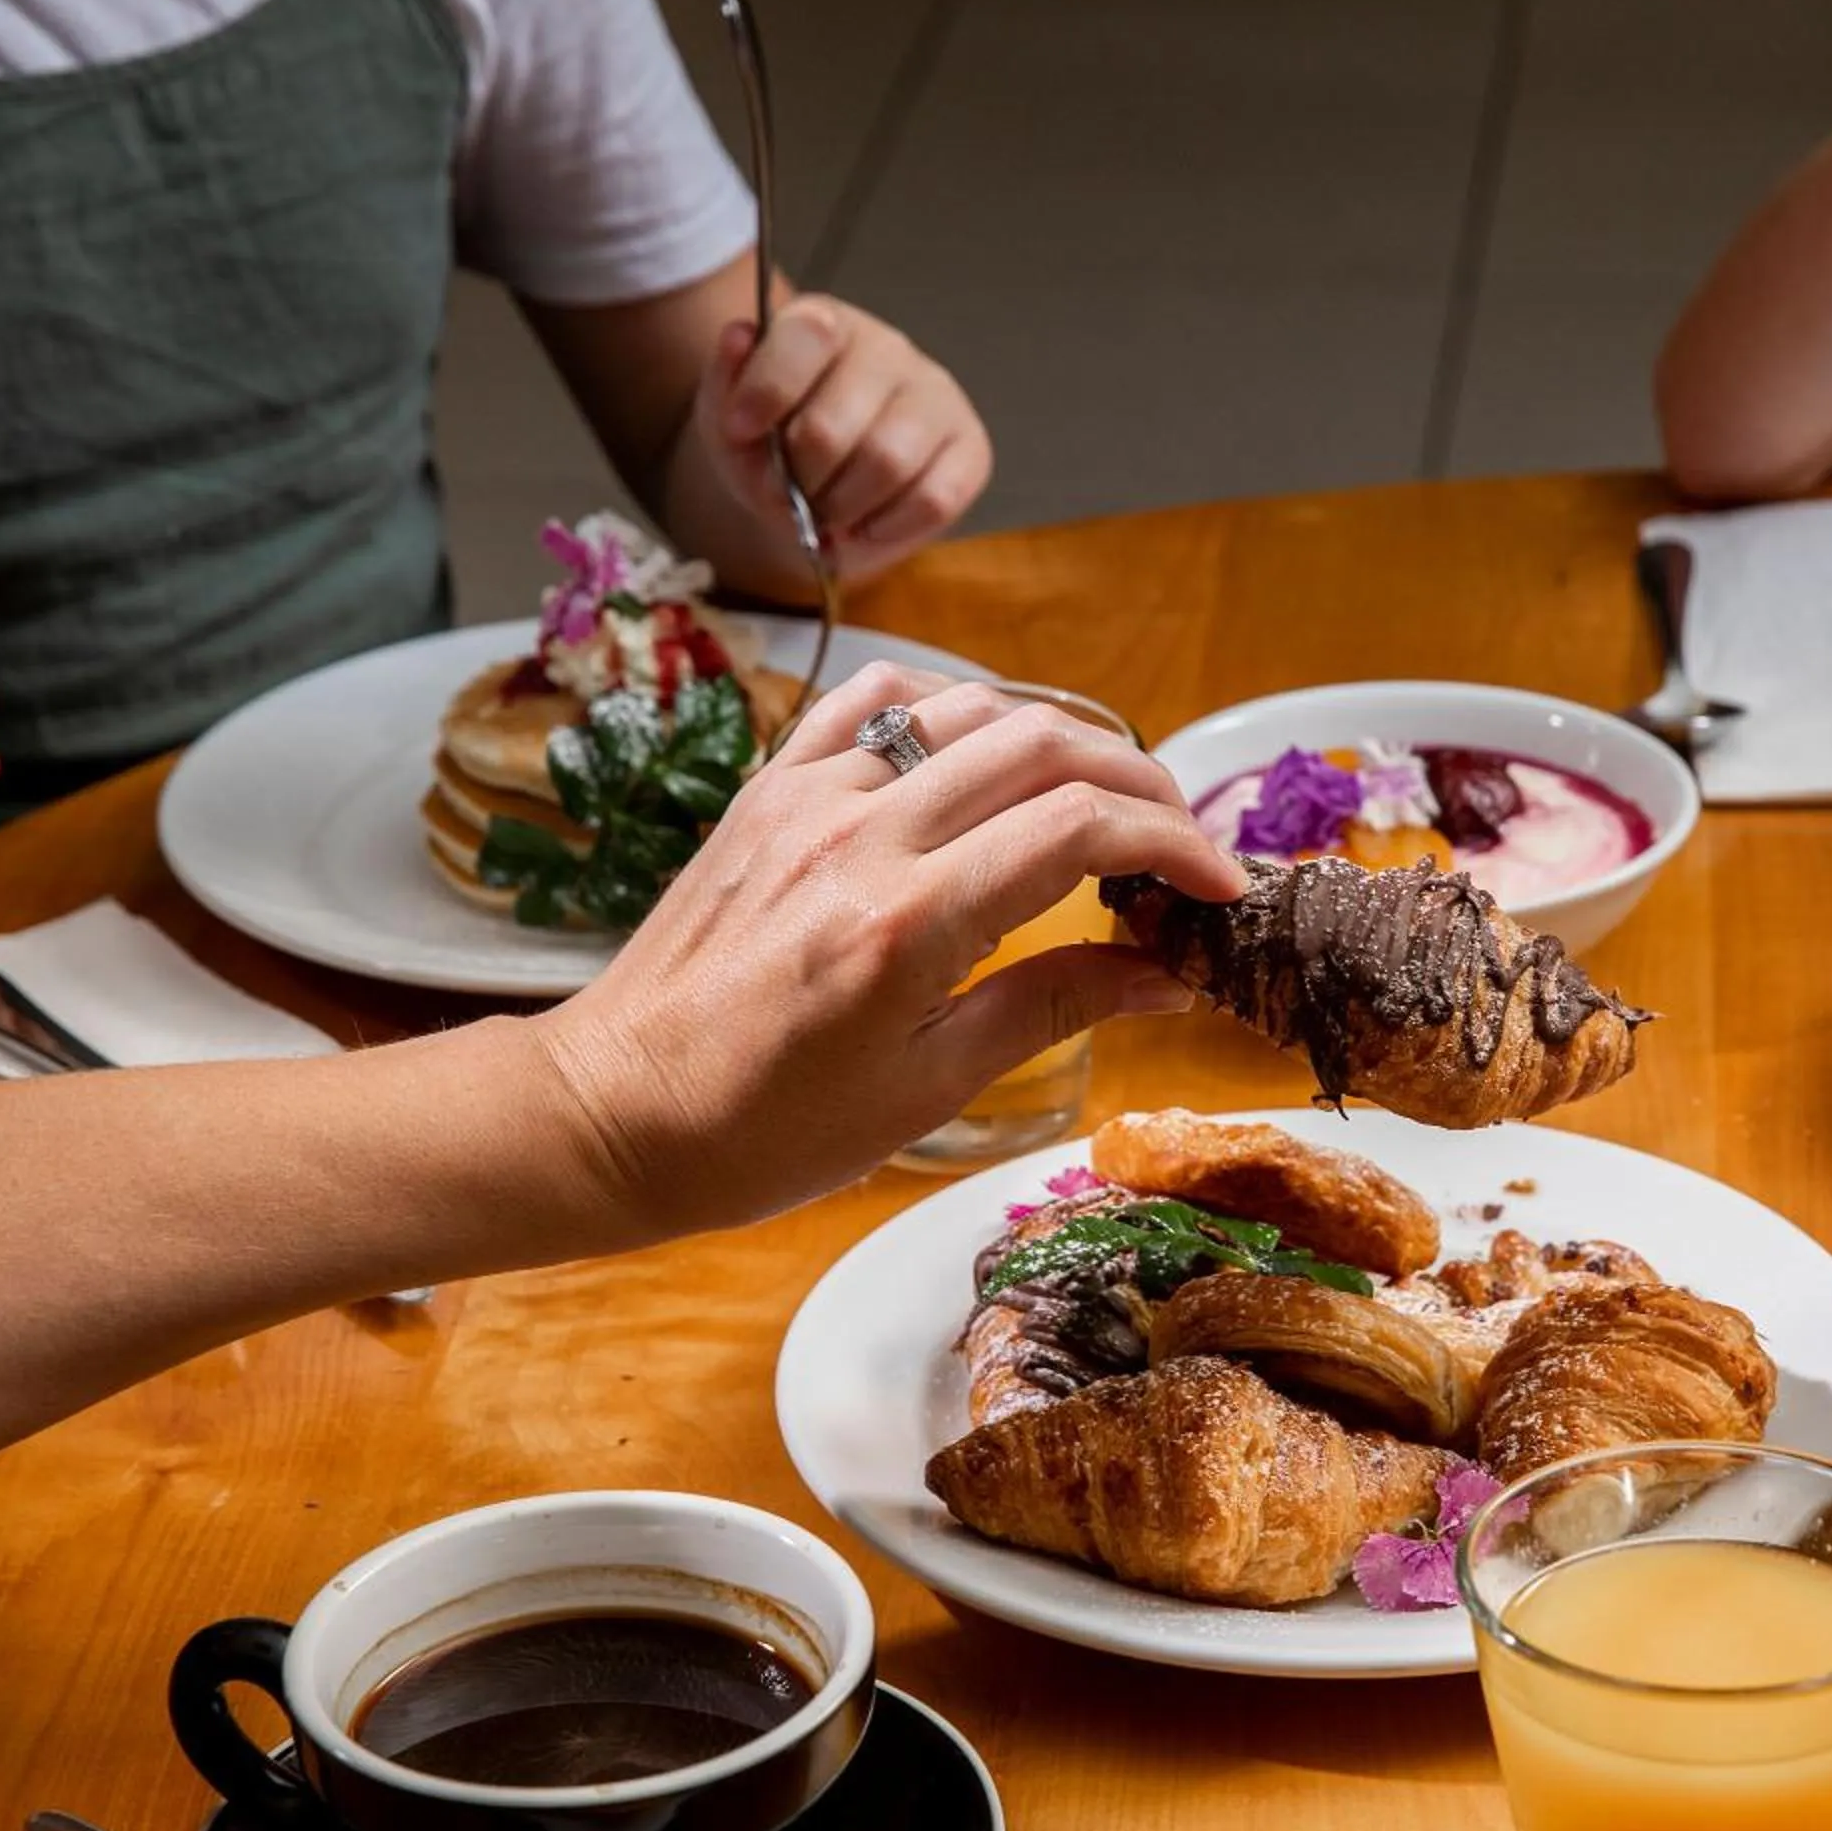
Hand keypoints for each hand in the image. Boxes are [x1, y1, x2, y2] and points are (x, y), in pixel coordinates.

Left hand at [526, 664, 1241, 1237]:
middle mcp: (859, 835)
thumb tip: (1167, 973)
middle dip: (1138, 781)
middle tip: (1179, 840)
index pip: (1079, 830)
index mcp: (907, 924)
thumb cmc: (763, 1130)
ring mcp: (806, 797)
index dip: (1174, 843)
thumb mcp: (927, 1089)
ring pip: (968, 706)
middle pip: (1041, 746)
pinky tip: (982, 749)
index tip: (1221, 885)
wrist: (611, 1112)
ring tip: (1098, 797)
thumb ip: (1053, 1006)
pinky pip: (875, 700)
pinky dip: (950, 706)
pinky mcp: (768, 788)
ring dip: (1058, 737)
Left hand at [693, 296, 993, 586]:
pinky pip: (933, 498)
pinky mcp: (971, 449)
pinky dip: (888, 526)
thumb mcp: (727, 415)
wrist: (819, 487)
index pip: (807, 337)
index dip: (767, 391)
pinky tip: (867, 523)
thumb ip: (725, 381)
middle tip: (790, 496)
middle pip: (834, 425)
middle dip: (799, 478)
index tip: (739, 431)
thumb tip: (738, 338)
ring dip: (842, 508)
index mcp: (826, 324)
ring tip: (826, 514)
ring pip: (889, 463)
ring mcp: (937, 398)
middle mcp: (890, 350)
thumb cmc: (774, 442)